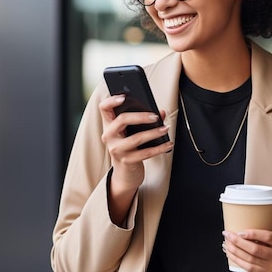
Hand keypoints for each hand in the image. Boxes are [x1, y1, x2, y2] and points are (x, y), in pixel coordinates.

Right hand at [99, 95, 172, 224]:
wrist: (125, 174)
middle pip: (121, 119)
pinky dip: (160, 148)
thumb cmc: (130, 148)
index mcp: (109, 125)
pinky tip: (168, 144)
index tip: (124, 97)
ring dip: (154, 132)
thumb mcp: (132, 133)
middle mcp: (109, 136)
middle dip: (140, 116)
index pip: (104, 108)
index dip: (111, 100)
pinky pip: (145, 153)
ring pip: (136, 138)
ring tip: (165, 129)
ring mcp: (116, 149)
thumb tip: (160, 112)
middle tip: (155, 116)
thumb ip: (144, 120)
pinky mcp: (126, 161)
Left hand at [222, 200, 271, 271]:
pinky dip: (237, 260)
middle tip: (227, 234)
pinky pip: (249, 269)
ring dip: (235, 251)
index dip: (253, 235)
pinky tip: (230, 253)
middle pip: (255, 250)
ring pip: (250, 260)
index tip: (240, 231)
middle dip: (238, 242)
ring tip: (226, 243)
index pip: (268, 238)